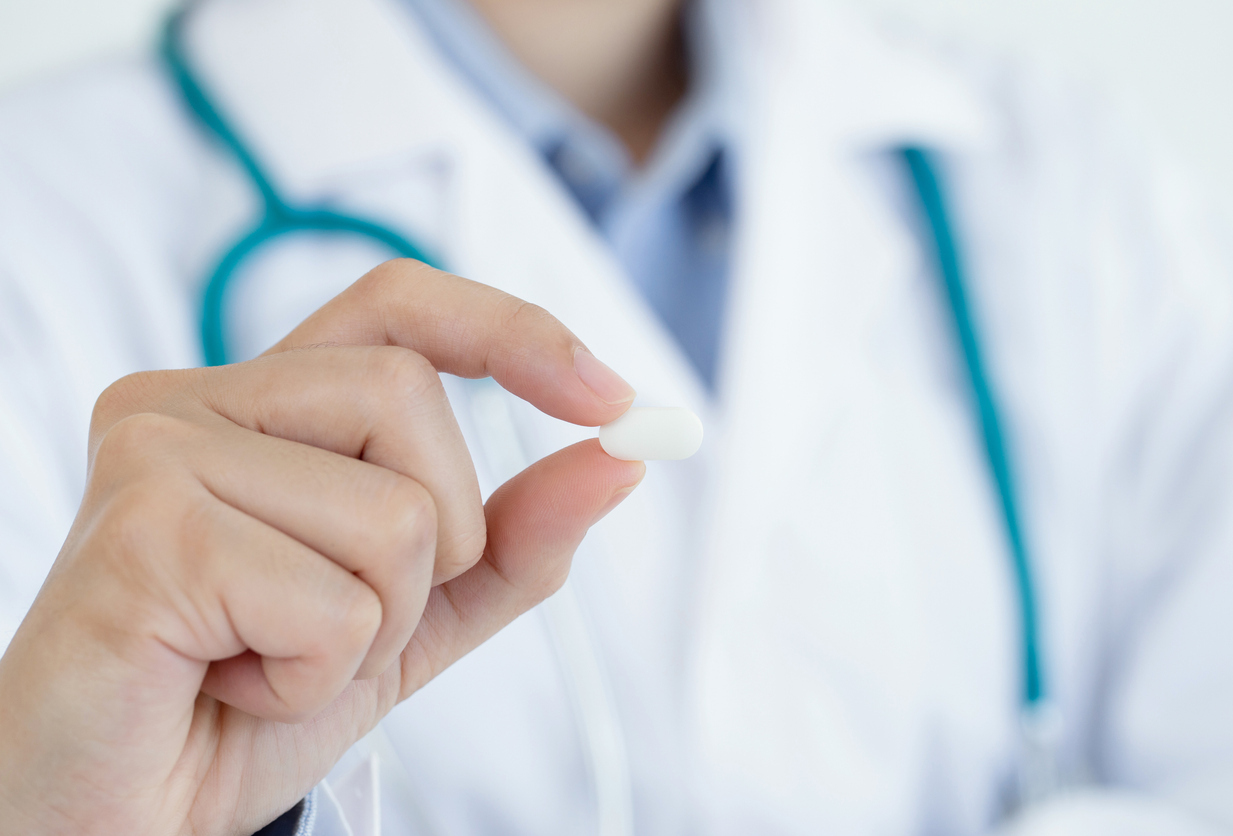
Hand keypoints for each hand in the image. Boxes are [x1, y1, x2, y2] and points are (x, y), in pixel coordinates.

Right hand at [0, 260, 643, 834]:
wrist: (124, 817)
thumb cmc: (242, 704)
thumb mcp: (411, 614)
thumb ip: (511, 539)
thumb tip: (619, 459)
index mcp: (257, 403)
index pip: (399, 305)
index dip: (510, 330)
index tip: (608, 395)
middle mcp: (191, 400)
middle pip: (412, 398)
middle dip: (435, 541)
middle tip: (341, 619)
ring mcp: (157, 456)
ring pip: (392, 511)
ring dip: (372, 624)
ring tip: (270, 659)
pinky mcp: (143, 537)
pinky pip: (330, 600)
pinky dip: (314, 674)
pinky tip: (232, 685)